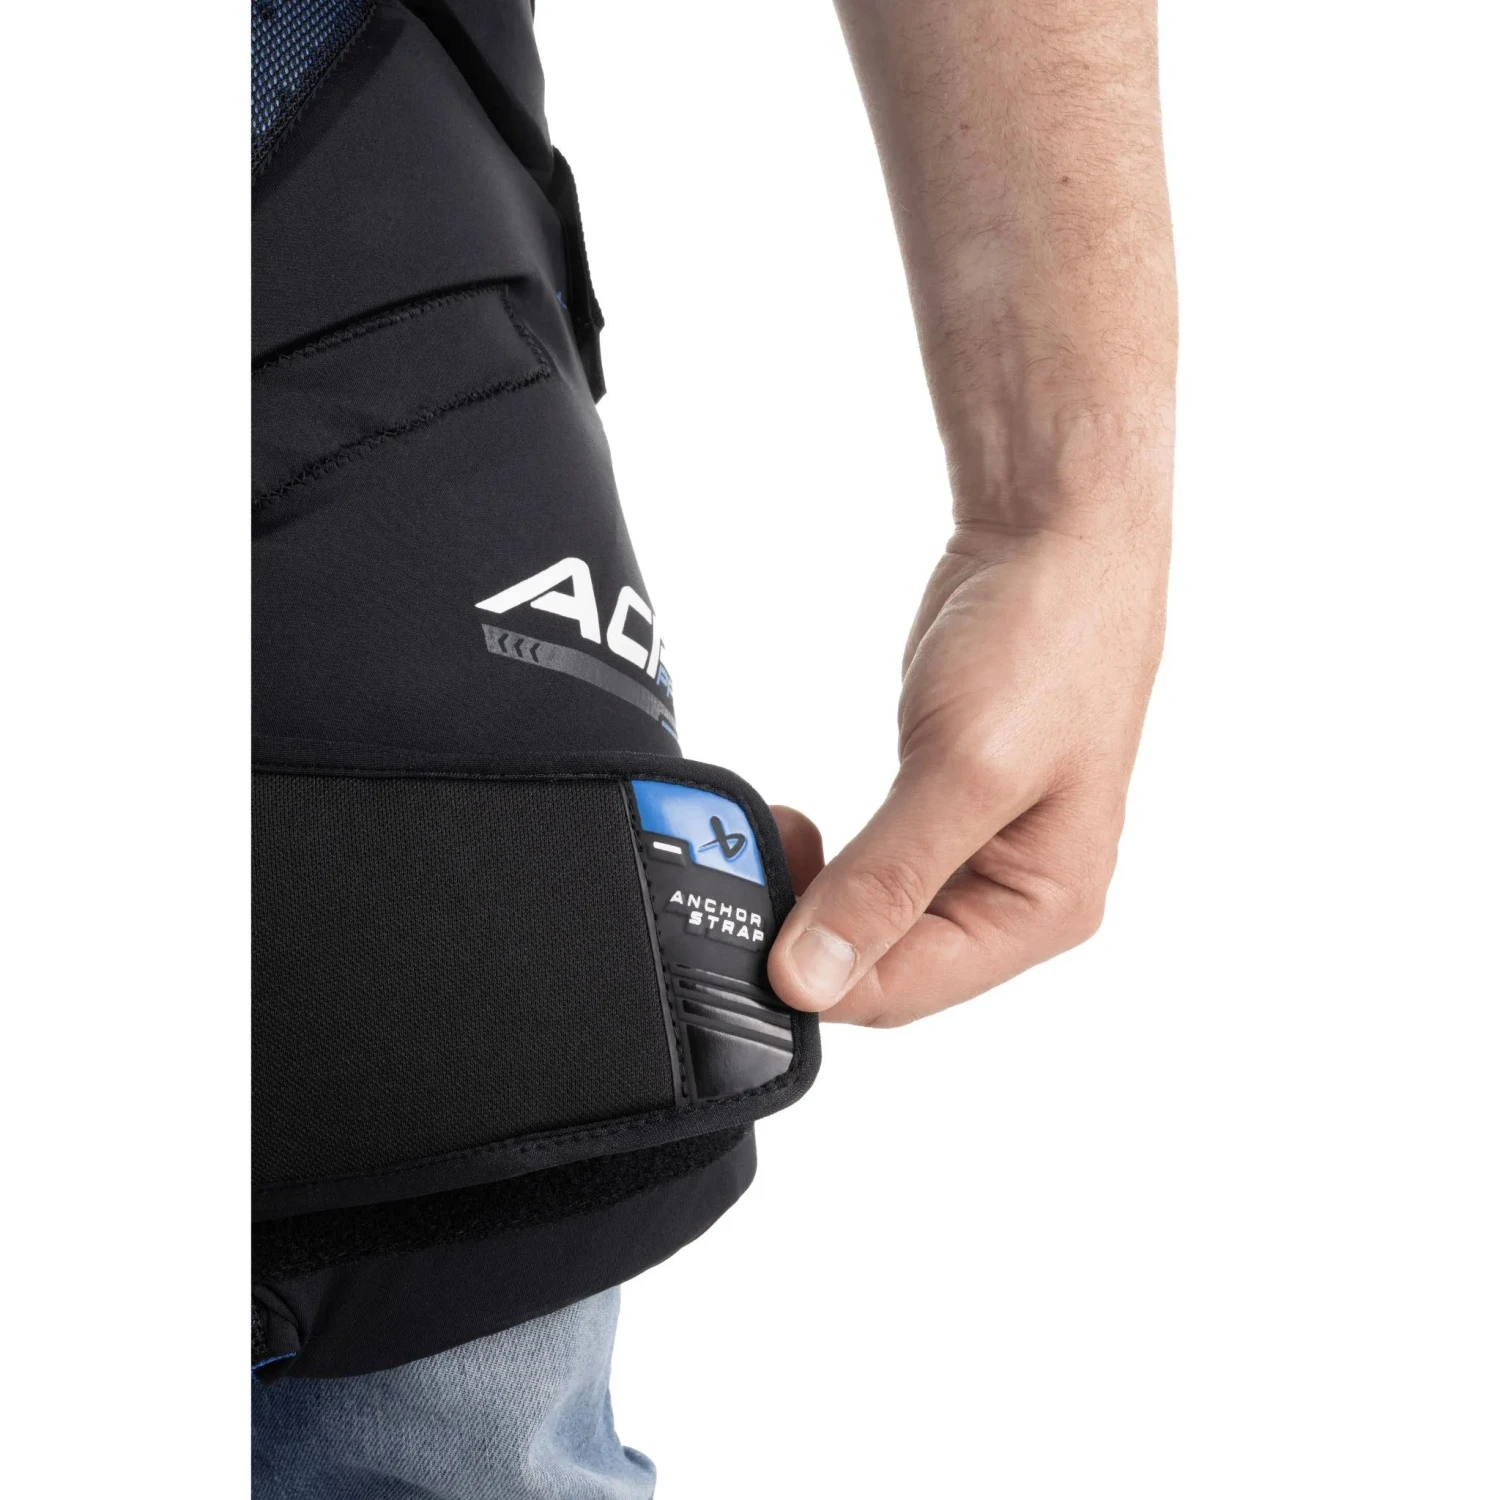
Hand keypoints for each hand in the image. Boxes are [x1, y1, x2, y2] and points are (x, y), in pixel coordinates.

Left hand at [768, 511, 1167, 1026]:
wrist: (1052, 536)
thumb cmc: (1048, 640)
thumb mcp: (964, 770)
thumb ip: (885, 881)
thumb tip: (811, 979)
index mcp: (1044, 909)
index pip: (908, 989)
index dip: (818, 976)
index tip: (744, 932)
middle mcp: (1017, 899)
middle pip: (887, 965)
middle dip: (811, 931)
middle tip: (748, 873)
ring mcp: (979, 856)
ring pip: (873, 921)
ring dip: (812, 895)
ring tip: (771, 837)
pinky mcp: (942, 814)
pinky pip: (873, 870)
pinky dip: (826, 861)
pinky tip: (795, 831)